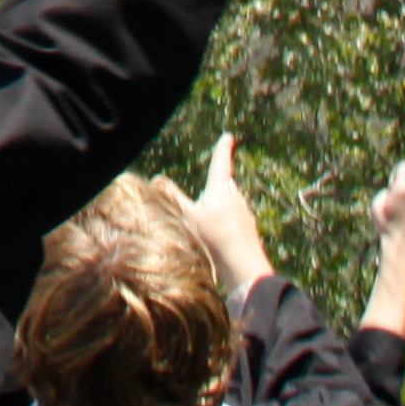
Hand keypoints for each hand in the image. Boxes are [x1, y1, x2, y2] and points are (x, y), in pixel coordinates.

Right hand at [188, 133, 273, 292]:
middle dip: (219, 179)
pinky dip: (227, 219)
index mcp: (221, 188)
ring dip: (222, 201)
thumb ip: (172, 197)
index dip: (223, 148)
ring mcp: (244, 214)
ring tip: (210, 211)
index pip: (221, 162)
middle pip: (226, 182)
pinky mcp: (248, 230)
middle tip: (213, 176)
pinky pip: (236, 217)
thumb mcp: (188, 216)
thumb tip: (156, 178)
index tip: (228, 137)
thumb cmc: (215, 238)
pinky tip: (218, 234)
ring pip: (231, 200)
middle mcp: (236, 197)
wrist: (244, 268)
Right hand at [373, 159, 404, 253]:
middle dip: (401, 190)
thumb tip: (392, 191)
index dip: (397, 172)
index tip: (394, 182)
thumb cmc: (386, 224)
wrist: (401, 244)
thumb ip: (384, 193)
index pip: (404, 167)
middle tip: (393, 206)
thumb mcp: (376, 206)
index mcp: (402, 189)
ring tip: (400, 215)